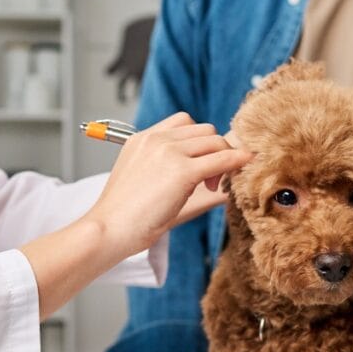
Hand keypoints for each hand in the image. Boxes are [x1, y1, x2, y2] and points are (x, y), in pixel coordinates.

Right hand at [86, 113, 251, 256]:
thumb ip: (177, 177)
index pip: (184, 122)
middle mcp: (156, 139)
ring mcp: (168, 152)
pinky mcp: (181, 171)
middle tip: (210, 180)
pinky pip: (222, 159)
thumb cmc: (125, 216)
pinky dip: (238, 161)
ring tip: (211, 186)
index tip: (203, 164)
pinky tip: (244, 168)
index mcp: (143, 139)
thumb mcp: (150, 185)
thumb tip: (218, 183)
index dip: (200, 142)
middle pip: (204, 130)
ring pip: (215, 141)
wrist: (108, 229)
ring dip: (223, 159)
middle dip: (214, 150)